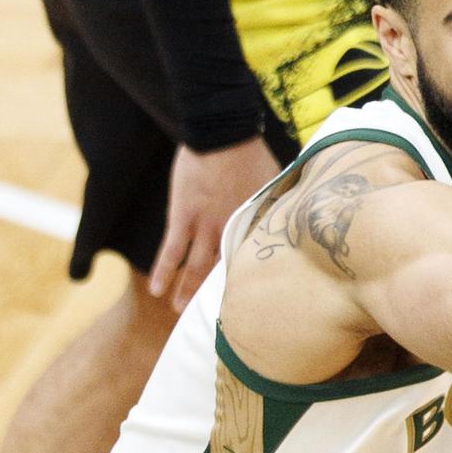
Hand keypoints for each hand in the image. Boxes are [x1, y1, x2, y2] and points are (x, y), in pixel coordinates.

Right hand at [150, 136, 283, 311]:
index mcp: (255, 225)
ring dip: (188, 291)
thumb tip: (295, 210)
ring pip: (197, 267)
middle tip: (216, 320)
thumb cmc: (251, 151)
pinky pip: (171, 250)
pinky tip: (156, 290)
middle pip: (225, 271)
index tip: (253, 305)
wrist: (223, 132)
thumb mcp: (276, 182)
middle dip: (219, 296)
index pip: (254, 262)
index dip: (251, 283)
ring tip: (180, 311)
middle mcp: (231, 231)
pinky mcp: (183, 216)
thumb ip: (279, 203)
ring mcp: (205, 226)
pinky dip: (164, 271)